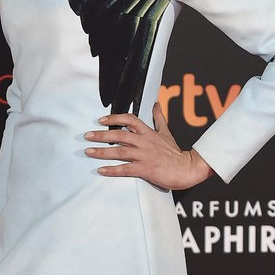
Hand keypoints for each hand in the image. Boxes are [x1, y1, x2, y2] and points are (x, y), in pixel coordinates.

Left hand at [84, 103, 213, 190]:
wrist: (187, 169)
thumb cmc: (175, 153)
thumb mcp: (166, 132)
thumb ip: (159, 118)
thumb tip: (156, 104)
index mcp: (148, 133)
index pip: (129, 119)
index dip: (114, 118)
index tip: (101, 120)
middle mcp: (144, 142)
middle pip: (120, 135)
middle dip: (102, 135)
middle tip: (87, 135)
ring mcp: (144, 156)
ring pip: (119, 151)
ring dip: (102, 151)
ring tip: (88, 151)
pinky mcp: (145, 169)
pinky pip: (125, 169)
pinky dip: (112, 170)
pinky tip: (101, 170)